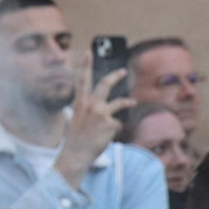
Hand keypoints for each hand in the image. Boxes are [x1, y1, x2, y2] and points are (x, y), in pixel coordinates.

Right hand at [56, 56, 132, 189]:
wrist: (75, 156)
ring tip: (132, 102)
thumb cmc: (75, 141)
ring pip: (120, 103)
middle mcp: (91, 106)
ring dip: (127, 101)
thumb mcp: (77, 122)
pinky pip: (117, 124)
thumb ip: (88, 113)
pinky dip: (114, 131)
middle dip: (115, 75)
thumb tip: (103, 111)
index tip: (88, 52)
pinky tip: (105, 138)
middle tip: (123, 71)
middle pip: (105, 84)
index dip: (85, 66)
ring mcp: (101, 114)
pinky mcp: (111, 124)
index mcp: (80, 104)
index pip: (82, 81)